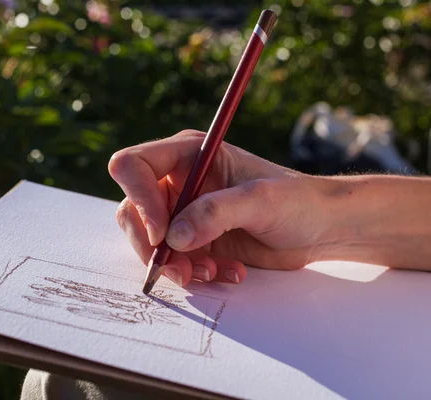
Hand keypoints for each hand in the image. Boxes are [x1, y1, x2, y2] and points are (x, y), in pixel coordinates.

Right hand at [108, 130, 332, 285]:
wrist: (320, 229)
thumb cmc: (297, 201)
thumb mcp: (260, 201)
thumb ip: (215, 213)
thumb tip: (172, 238)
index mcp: (188, 155)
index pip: (134, 165)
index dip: (138, 198)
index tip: (161, 233)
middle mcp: (178, 181)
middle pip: (132, 209)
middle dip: (150, 243)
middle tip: (179, 267)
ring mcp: (183, 212)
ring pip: (147, 241)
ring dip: (172, 264)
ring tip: (211, 272)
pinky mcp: (192, 240)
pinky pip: (171, 260)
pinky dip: (191, 273)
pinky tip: (226, 271)